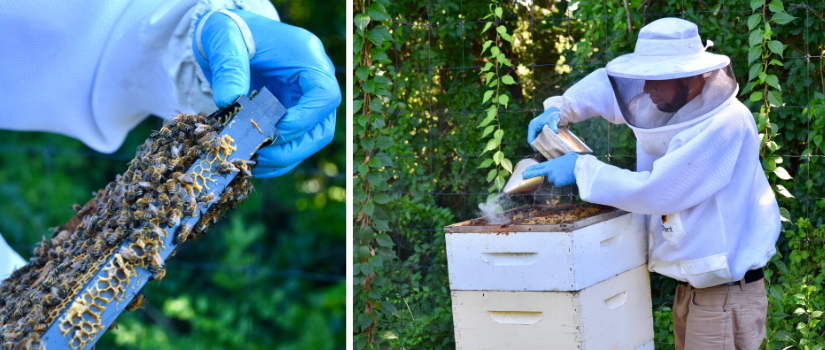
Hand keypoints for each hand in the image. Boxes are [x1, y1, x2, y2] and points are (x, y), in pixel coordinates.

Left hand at [194, 10, 340, 177]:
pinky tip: (254, 161)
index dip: (304, 120)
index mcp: (307, 57)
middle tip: (261, 156)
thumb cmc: (230, 31)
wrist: (230, 34)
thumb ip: (228, 68)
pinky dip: (278, 158)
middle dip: (294, 148)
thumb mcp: (223, 40)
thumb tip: (229, 102)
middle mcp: (315, 81)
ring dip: (285, 158)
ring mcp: (307, 100)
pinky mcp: (295, 114)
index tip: (271, 131)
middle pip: (323, 126)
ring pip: (312, 140)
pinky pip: (295, 143)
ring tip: (254, 161)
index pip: (324, 95)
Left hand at [522, 152, 577, 186]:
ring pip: (553, 179)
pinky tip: (567, 178)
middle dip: (531, 174)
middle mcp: (550, 170)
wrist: (580, 167)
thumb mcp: (566, 157)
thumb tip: (567, 155)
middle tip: (524, 175)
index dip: (533, 168)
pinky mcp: (557, 182)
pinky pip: (559, 183)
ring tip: (565, 173)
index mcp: (552, 163)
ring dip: (558, 178)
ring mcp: (553, 176)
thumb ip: (562, 159)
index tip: (526, 170)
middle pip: (540, 173)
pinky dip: (563, 182)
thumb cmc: (575, 161)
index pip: (540, 166)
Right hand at [527, 107, 560, 149]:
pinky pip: (537, 136)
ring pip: (535, 138)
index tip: (537, 150)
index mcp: (533, 125)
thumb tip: (555, 132)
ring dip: (538, 143)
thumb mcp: (553, 120)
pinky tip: (546, 144)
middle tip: (542, 150)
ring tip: (544, 148)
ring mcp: (535, 128)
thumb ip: (553, 125)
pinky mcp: (538, 129)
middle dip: (536, 145)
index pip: (530, 138)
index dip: (533, 144)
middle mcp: (532, 127)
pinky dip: (541, 140)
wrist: (555, 110)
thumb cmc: (553, 114)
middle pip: (532, 139)